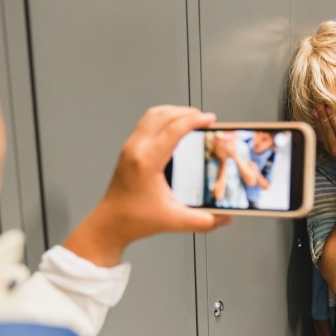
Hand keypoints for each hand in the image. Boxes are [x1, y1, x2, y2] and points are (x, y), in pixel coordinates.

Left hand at [64, 106, 232, 265]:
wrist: (110, 223)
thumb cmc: (134, 219)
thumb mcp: (174, 221)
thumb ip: (204, 221)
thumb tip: (225, 218)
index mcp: (146, 162)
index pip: (173, 130)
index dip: (194, 121)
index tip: (210, 119)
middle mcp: (136, 150)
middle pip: (163, 115)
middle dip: (187, 112)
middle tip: (204, 118)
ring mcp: (130, 148)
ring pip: (152, 115)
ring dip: (173, 112)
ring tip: (191, 117)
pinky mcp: (128, 150)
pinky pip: (146, 123)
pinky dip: (163, 118)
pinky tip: (173, 126)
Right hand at [314, 103, 335, 178]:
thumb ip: (329, 139)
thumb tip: (320, 126)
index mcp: (330, 147)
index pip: (322, 131)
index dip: (317, 120)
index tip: (314, 109)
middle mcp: (335, 147)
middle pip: (327, 129)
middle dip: (323, 116)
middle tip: (320, 104)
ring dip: (332, 118)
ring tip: (329, 107)